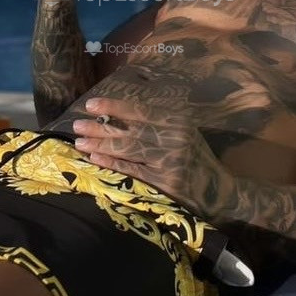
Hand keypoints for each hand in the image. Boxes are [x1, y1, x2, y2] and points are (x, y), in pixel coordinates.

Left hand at [72, 97, 235, 219]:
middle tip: (77, 125)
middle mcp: (174, 138)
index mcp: (177, 121)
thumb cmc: (194, 158)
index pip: (140, 111)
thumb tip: (116, 115)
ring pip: (128, 150)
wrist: (218, 191)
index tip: (90, 104)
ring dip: (100, 145)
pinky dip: (112, 163)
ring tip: (80, 142)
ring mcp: (169, 162)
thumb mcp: (182, 132)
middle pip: (129, 131)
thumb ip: (157, 122)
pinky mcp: (164, 184)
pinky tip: (95, 158)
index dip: (113, 106)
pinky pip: (132, 171)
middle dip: (100, 128)